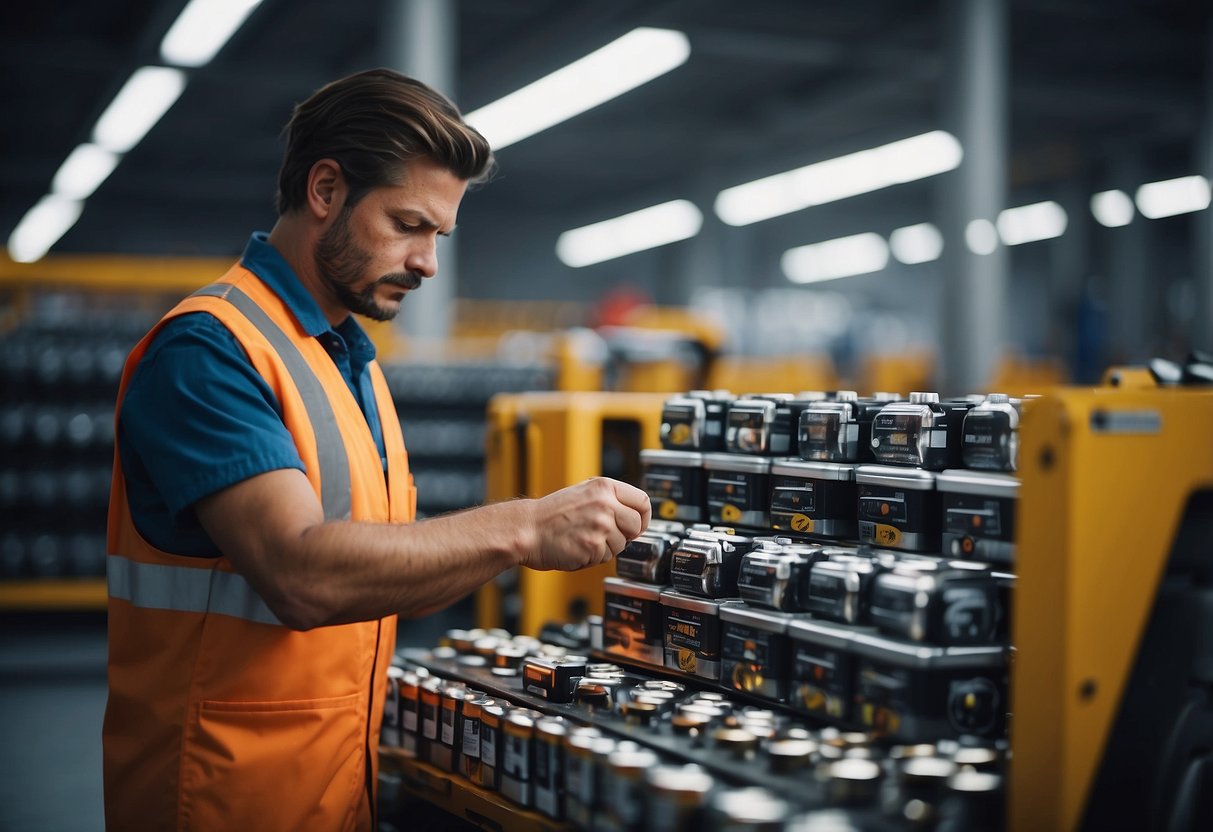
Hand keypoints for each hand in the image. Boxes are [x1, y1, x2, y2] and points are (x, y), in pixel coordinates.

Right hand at [521, 477, 650, 570]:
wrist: (527, 529)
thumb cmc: (550, 514)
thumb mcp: (583, 492)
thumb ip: (609, 498)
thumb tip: (633, 511)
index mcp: (604, 487)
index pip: (643, 502)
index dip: (643, 517)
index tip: (638, 524)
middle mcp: (605, 504)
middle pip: (637, 526)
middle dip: (626, 534)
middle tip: (605, 534)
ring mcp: (600, 526)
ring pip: (621, 545)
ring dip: (606, 547)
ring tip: (583, 538)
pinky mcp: (593, 546)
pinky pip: (605, 558)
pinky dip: (593, 557)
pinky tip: (577, 547)